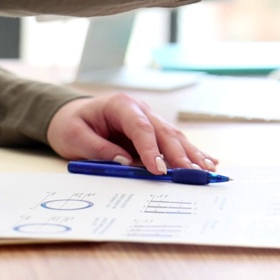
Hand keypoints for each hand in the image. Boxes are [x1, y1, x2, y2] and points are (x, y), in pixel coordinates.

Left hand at [46, 93, 216, 174]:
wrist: (71, 115)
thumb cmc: (71, 124)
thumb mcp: (74, 137)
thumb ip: (98, 149)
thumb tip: (125, 161)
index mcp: (121, 105)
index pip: (141, 128)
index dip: (152, 149)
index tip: (158, 170)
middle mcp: (141, 109)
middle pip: (164, 132)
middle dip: (180, 154)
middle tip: (193, 174)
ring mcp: (149, 119)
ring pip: (175, 136)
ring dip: (191, 154)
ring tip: (207, 170)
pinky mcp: (153, 131)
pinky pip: (174, 142)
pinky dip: (190, 152)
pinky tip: (208, 161)